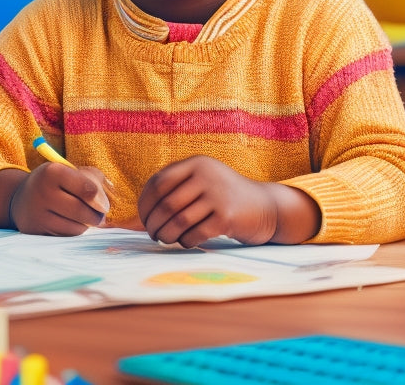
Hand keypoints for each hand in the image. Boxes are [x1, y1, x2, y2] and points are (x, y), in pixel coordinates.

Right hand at [9, 163, 109, 235]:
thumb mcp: (72, 171)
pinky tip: (72, 224)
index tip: (104, 204)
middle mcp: (42, 192)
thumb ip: (94, 180)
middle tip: (100, 214)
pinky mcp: (36, 232)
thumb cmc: (57, 183)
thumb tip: (107, 199)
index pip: (87, 189)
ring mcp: (37, 214)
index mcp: (52, 171)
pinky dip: (74, 232)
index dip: (101, 199)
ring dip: (86, 225)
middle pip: (81, 211)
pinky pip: (65, 237)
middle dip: (97, 216)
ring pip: (75, 227)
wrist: (22, 199)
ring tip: (86, 218)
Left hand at [137, 156, 278, 247]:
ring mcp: (217, 195)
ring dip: (166, 236)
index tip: (143, 218)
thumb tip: (139, 215)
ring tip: (165, 240)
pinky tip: (186, 241)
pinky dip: (185, 241)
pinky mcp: (226, 217)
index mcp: (196, 163)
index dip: (145, 203)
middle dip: (154, 224)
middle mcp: (206, 175)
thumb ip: (175, 189)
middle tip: (153, 234)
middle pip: (166, 204)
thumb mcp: (202, 181)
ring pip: (178, 221)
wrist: (264, 206)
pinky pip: (194, 234)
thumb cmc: (224, 197)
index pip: (159, 182)